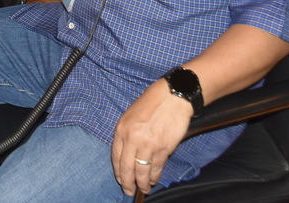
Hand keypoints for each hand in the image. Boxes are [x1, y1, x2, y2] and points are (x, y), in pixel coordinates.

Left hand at [111, 80, 192, 195]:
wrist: (172, 97)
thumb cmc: (151, 103)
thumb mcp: (130, 116)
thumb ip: (126, 134)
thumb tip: (126, 155)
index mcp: (122, 129)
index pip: (116, 157)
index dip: (119, 172)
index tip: (121, 180)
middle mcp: (133, 139)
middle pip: (127, 168)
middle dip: (128, 183)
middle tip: (129, 191)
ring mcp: (148, 145)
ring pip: (142, 171)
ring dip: (142, 183)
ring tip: (144, 188)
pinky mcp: (164, 148)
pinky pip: (157, 168)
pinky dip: (155, 176)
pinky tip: (153, 180)